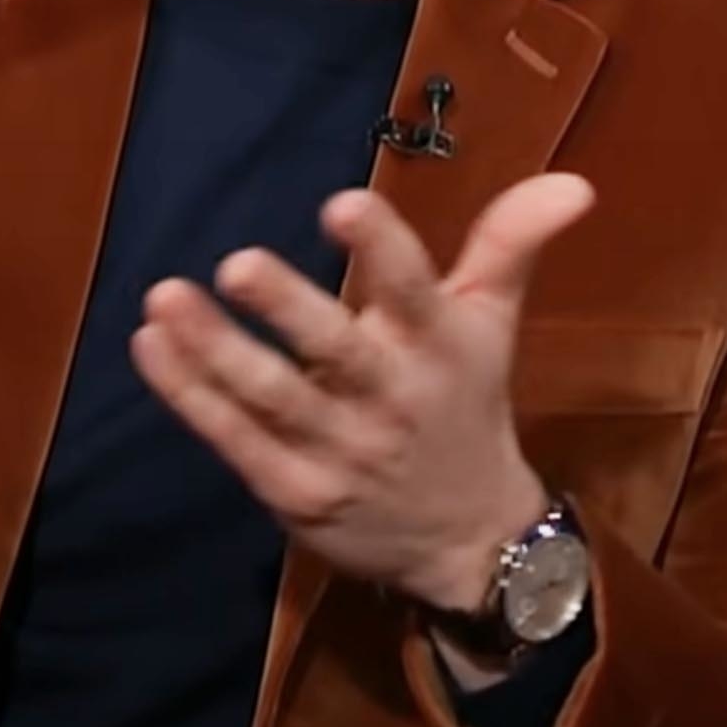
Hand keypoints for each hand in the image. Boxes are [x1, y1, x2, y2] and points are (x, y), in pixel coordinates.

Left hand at [130, 173, 595, 619]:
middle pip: (336, 352)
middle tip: (236, 262)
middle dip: (288, 309)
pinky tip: (151, 346)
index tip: (342, 202)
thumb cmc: (467, 404)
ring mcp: (340, 454)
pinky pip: (236, 443)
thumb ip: (514, 242)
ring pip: (272, 401)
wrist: (468, 543)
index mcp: (439, 346)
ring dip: (214, 351)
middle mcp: (391, 399)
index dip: (381, 248)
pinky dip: (190, 397)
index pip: (414, 290)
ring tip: (164, 297)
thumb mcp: (494, 321)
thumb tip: (575, 183)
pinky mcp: (297, 497)